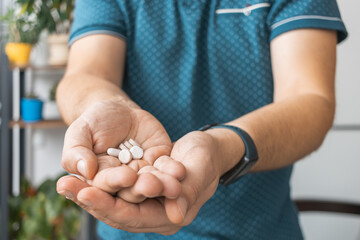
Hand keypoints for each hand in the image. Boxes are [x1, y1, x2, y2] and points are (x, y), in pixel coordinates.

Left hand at [57, 130, 234, 233]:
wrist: (204, 149)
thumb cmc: (206, 159)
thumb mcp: (200, 171)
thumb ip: (189, 193)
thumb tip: (176, 216)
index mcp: (169, 217)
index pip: (132, 217)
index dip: (108, 205)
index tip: (85, 192)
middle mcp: (153, 214)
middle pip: (116, 211)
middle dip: (90, 199)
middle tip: (65, 186)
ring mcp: (144, 202)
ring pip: (111, 200)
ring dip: (87, 191)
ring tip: (64, 182)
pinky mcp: (138, 189)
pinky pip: (114, 188)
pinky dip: (97, 182)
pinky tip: (78, 174)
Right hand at [60, 99, 184, 201]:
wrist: (118, 110)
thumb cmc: (95, 121)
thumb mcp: (81, 131)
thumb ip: (76, 152)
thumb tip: (85, 172)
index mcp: (99, 180)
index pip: (106, 186)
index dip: (116, 182)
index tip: (126, 176)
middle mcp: (123, 183)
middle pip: (133, 190)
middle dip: (143, 188)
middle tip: (152, 185)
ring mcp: (143, 174)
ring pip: (153, 183)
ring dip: (163, 184)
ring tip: (172, 185)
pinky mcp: (159, 163)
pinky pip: (167, 169)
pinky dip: (174, 170)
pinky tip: (180, 171)